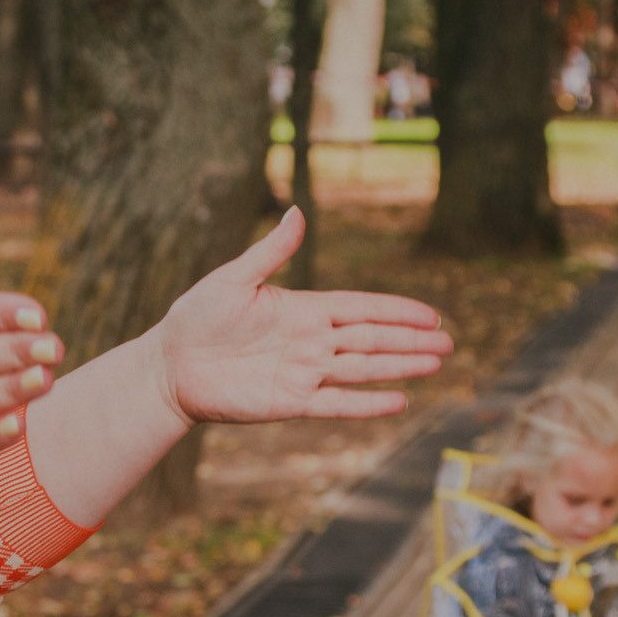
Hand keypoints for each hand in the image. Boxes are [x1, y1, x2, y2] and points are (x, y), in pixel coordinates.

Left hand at [144, 208, 452, 425]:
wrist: (169, 366)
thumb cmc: (196, 317)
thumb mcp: (233, 279)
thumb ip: (270, 252)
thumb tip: (297, 212)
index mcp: (303, 309)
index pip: (361, 308)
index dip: (396, 311)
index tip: (430, 314)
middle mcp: (311, 342)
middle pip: (371, 339)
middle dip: (410, 340)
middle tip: (448, 342)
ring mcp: (303, 373)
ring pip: (362, 369)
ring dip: (399, 367)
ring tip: (435, 365)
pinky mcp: (289, 403)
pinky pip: (336, 404)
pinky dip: (366, 404)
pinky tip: (399, 401)